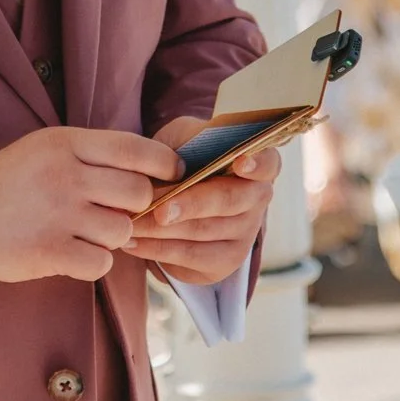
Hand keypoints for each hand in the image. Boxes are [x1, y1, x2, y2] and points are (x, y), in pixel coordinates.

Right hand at [0, 127, 182, 285]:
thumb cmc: (6, 183)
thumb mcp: (45, 150)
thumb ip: (90, 156)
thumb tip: (147, 173)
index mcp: (65, 143)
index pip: (135, 148)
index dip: (164, 163)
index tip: (172, 175)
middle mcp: (66, 175)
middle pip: (138, 193)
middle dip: (136, 208)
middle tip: (114, 213)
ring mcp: (58, 213)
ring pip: (122, 231)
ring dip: (111, 237)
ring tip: (83, 233)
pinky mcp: (49, 250)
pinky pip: (101, 262)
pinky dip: (92, 263)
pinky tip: (71, 253)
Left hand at [121, 115, 278, 285]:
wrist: (177, 196)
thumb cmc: (184, 160)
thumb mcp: (186, 138)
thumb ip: (187, 141)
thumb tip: (174, 160)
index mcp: (255, 164)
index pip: (268, 163)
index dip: (256, 163)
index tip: (239, 161)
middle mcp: (256, 200)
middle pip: (229, 201)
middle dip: (192, 204)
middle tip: (161, 210)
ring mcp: (243, 234)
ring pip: (204, 232)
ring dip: (163, 229)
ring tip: (131, 222)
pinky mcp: (224, 262)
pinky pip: (189, 257)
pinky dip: (157, 249)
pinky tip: (131, 240)